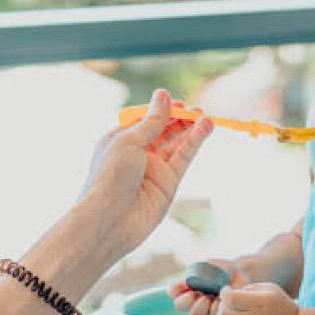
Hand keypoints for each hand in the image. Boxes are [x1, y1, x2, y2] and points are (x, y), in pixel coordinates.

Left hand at [78, 89, 212, 254]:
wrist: (109, 219)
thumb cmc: (110, 176)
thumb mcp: (129, 141)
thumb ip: (152, 121)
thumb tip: (163, 95)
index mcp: (120, 140)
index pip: (145, 120)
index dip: (161, 110)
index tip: (177, 102)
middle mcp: (137, 154)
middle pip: (163, 131)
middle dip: (179, 119)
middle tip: (195, 109)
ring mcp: (154, 169)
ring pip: (177, 143)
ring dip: (191, 128)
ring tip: (204, 115)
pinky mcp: (169, 183)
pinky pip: (184, 157)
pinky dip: (195, 142)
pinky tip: (205, 127)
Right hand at [168, 258, 250, 314]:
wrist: (242, 273)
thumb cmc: (223, 267)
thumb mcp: (209, 265)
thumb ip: (197, 272)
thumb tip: (188, 283)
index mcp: (188, 284)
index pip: (173, 292)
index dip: (174, 291)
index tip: (183, 285)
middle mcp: (193, 297)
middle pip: (179, 306)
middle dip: (185, 302)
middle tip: (195, 294)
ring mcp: (205, 306)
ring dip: (199, 307)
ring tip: (209, 298)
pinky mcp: (217, 314)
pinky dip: (215, 309)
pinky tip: (221, 300)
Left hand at [212, 283, 298, 314]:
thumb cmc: (281, 304)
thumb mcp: (270, 288)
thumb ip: (249, 287)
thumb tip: (231, 292)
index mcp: (260, 302)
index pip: (231, 298)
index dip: (225, 292)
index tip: (228, 290)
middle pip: (224, 312)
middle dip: (221, 303)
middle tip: (227, 300)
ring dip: (220, 314)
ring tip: (228, 309)